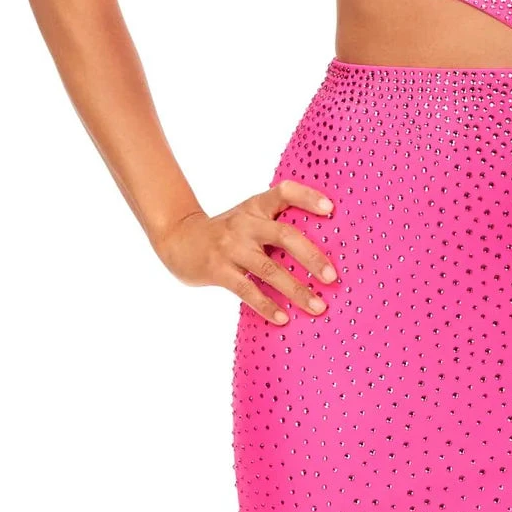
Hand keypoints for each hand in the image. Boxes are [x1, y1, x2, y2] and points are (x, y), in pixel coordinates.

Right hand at [153, 179, 339, 325]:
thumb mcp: (248, 217)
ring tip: (318, 306)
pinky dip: (267, 305)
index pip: (284, 192)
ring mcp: (231, 246)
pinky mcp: (217, 269)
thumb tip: (320, 251)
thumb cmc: (226, 232)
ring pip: (269, 269)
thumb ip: (275, 224)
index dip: (308, 197)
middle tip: (332, 276)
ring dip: (296, 289)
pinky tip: (283, 318)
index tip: (330, 209)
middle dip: (311, 257)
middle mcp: (245, 223)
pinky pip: (246, 289)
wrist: (178, 239)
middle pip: (284, 235)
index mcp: (256, 206)